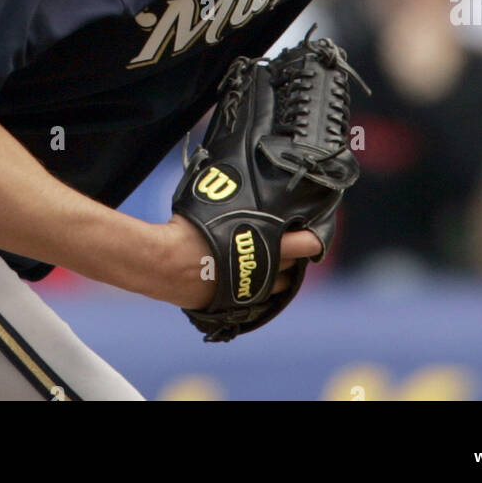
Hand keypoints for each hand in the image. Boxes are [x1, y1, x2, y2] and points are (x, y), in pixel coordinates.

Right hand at [158, 214, 321, 310]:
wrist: (166, 262)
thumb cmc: (188, 227)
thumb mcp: (216, 202)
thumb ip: (239, 199)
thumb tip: (242, 179)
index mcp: (263, 239)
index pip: (305, 243)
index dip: (313, 238)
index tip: (315, 232)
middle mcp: (263, 266)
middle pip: (293, 263)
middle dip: (294, 253)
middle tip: (290, 241)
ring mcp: (252, 288)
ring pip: (280, 283)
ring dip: (280, 272)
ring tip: (272, 259)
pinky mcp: (238, 303)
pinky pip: (260, 297)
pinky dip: (261, 286)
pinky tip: (254, 276)